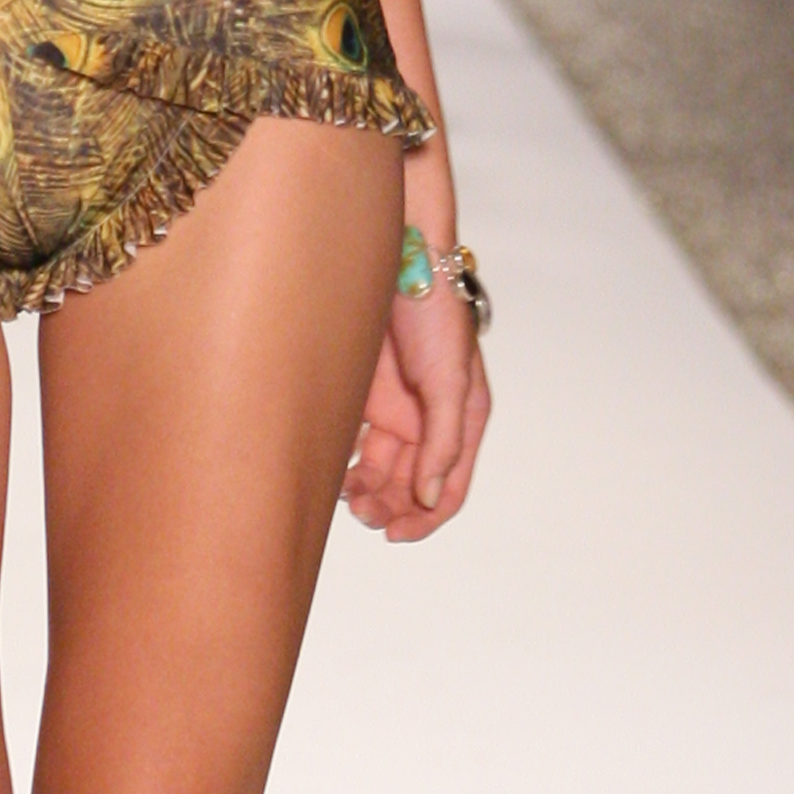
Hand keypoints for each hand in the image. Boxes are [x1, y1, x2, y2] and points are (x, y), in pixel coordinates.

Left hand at [343, 282, 490, 541]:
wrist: (397, 260)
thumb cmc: (434, 314)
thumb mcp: (449, 381)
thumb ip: (442, 441)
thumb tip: (429, 497)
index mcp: (462, 420)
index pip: (449, 489)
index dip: (424, 518)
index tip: (394, 533)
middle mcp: (430, 421)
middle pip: (410, 486)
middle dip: (389, 506)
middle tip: (361, 512)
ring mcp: (396, 409)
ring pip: (380, 471)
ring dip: (365, 490)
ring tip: (344, 495)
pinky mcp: (365, 397)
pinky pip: (356, 446)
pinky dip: (345, 464)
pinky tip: (331, 470)